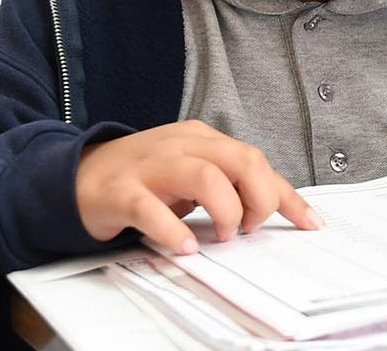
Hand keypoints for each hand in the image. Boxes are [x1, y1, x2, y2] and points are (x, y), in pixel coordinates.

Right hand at [76, 120, 321, 253]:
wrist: (76, 177)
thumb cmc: (143, 179)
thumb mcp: (192, 174)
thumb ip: (227, 185)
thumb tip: (271, 207)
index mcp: (202, 139)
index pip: (257, 161)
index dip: (287, 196)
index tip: (310, 223)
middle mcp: (181, 145)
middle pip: (241, 160)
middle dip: (259, 199)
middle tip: (248, 228)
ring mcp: (150, 166)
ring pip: (205, 176)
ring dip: (225, 211)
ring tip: (222, 236)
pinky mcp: (121, 191)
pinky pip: (152, 209)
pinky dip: (174, 231)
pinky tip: (185, 247)